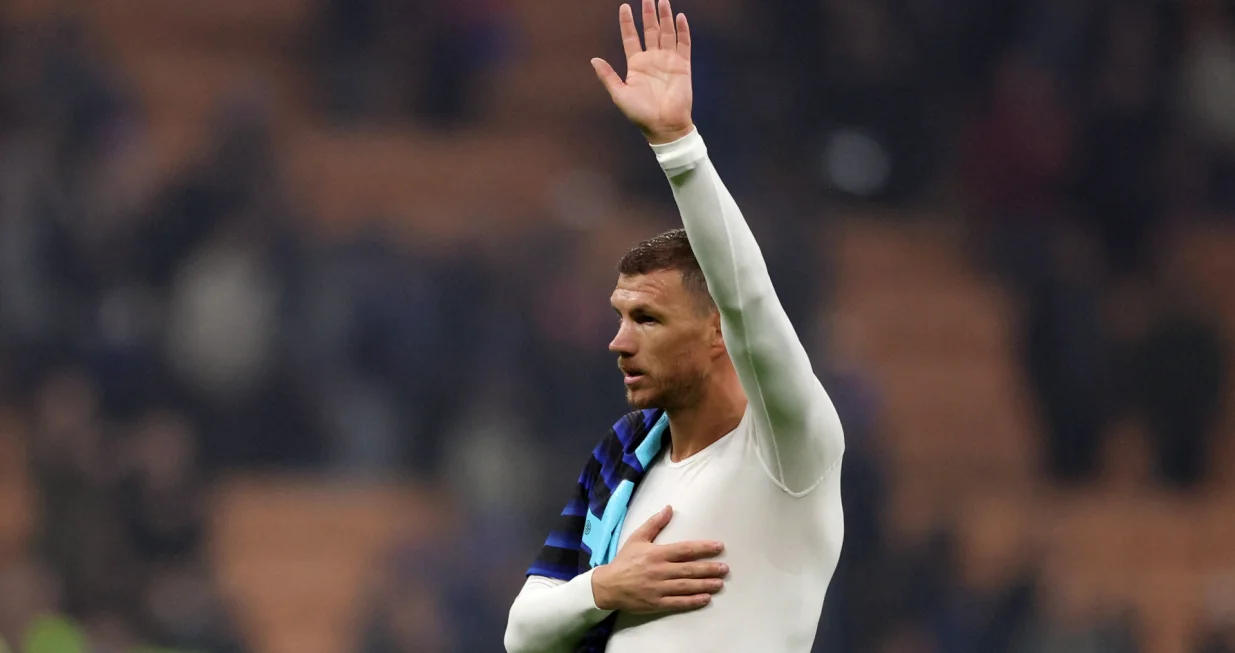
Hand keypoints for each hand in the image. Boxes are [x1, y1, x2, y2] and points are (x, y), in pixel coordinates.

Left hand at [591, 0, 694, 144]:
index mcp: (636, 65)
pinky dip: (682, 31)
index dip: (628, 23)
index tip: (624, 7)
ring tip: (663, 1)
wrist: (664, 126)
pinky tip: (679, 17)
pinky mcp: (682, 66)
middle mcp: (652, 59)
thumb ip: (608, 76)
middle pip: (650, 31)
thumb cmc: (640, 113)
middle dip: (648, 14)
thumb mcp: (619, 94)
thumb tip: (593, 59)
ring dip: (665, 17)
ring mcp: (668, 61)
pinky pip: (683, 44)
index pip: (631, 38)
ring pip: (666, 33)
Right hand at [591, 505, 727, 613]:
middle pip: (689, 569)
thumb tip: (669, 508)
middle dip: (709, 568)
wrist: (607, 586)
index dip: (703, 548)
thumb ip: (654, 524)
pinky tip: (705, 599)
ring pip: (686, 587)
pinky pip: (678, 602)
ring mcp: (658, 588)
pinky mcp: (656, 603)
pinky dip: (692, 601)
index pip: (684, 550)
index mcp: (656, 554)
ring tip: (719, 584)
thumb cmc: (624, 561)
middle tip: (725, 568)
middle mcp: (659, 571)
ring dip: (704, 585)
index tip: (719, 547)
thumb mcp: (637, 538)